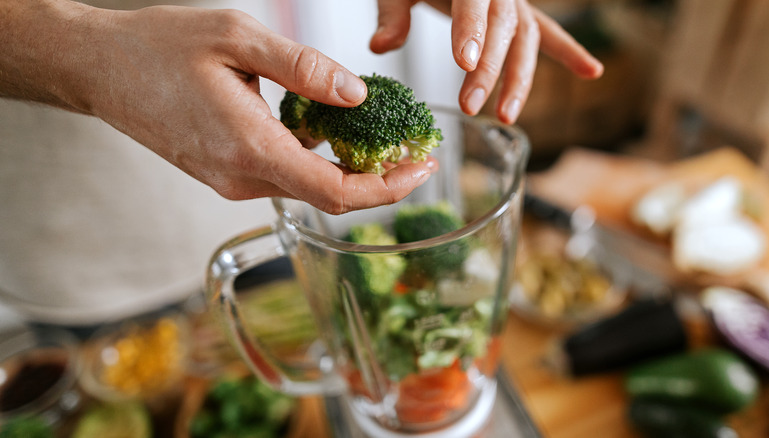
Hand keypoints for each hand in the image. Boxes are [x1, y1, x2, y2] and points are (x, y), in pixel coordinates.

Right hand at [1, 1, 435, 214]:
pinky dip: (316, 160)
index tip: (424, 166)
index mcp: (249, 147)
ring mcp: (230, 181)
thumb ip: (304, 68)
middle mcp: (241, 177)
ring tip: (381, 134)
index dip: (389, 187)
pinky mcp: (224, 174)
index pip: (337, 192)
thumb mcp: (237, 37)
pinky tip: (329, 129)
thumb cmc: (158, 46)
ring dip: (349, 169)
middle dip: (380, 179)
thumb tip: (357, 95)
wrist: (98, 68)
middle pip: (329, 197)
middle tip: (414, 147)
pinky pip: (284, 176)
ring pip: (308, 187)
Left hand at [369, 0, 603, 123]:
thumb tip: (380, 47)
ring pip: (526, 40)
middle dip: (488, 70)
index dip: (470, 30)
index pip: (473, 2)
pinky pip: (549, 34)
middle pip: (502, 29)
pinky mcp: (523, 15)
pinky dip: (569, 52)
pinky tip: (591, 70)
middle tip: (471, 105)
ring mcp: (515, 2)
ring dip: (519, 80)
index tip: (464, 61)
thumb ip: (392, 14)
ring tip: (507, 115)